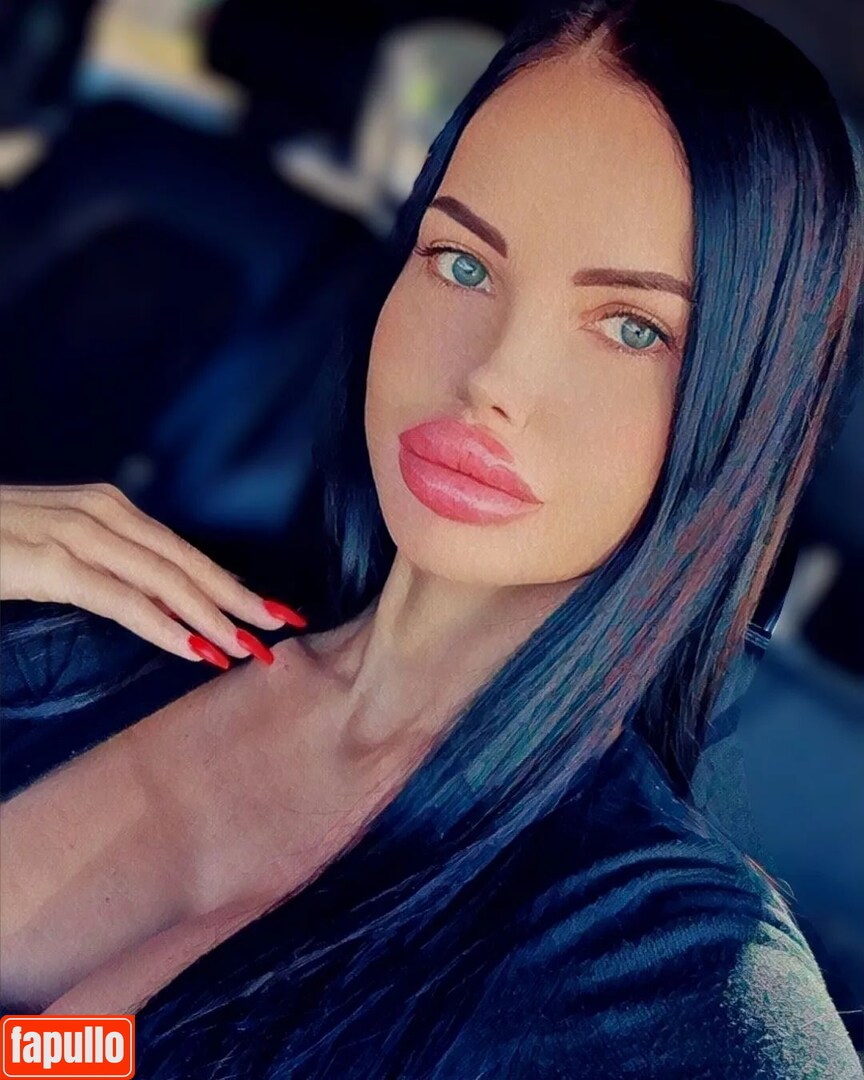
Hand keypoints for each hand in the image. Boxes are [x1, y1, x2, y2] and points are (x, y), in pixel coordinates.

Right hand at [0, 483, 305, 667]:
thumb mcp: (59, 549)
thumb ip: (106, 566)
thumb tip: (154, 601)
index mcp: (110, 509)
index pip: (184, 551)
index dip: (230, 582)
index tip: (269, 609)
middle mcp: (103, 513)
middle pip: (187, 563)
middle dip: (239, 598)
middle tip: (282, 629)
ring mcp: (77, 534)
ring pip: (164, 579)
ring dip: (212, 616)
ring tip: (250, 646)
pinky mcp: (49, 562)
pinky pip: (118, 598)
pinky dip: (161, 624)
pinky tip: (194, 646)